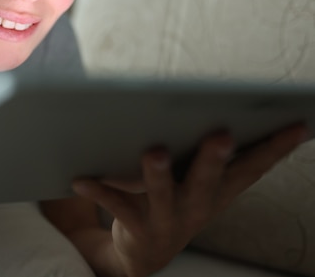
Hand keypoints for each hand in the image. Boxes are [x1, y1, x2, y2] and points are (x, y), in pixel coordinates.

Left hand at [72, 125, 308, 276]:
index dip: (275, 148)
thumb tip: (233, 117)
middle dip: (214, 158)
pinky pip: (115, 204)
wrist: (145, 254)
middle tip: (220, 135)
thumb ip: (218, 160)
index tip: (297, 125)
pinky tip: (80, 179)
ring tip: (153, 151)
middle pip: (208, 180)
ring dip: (157, 172)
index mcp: (218, 192)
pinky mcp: (136, 225)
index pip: (252, 169)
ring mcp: (167, 217)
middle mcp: (197, 205)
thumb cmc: (178, 203)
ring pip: (161, 193)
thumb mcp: (205, 187)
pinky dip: (98, 190)